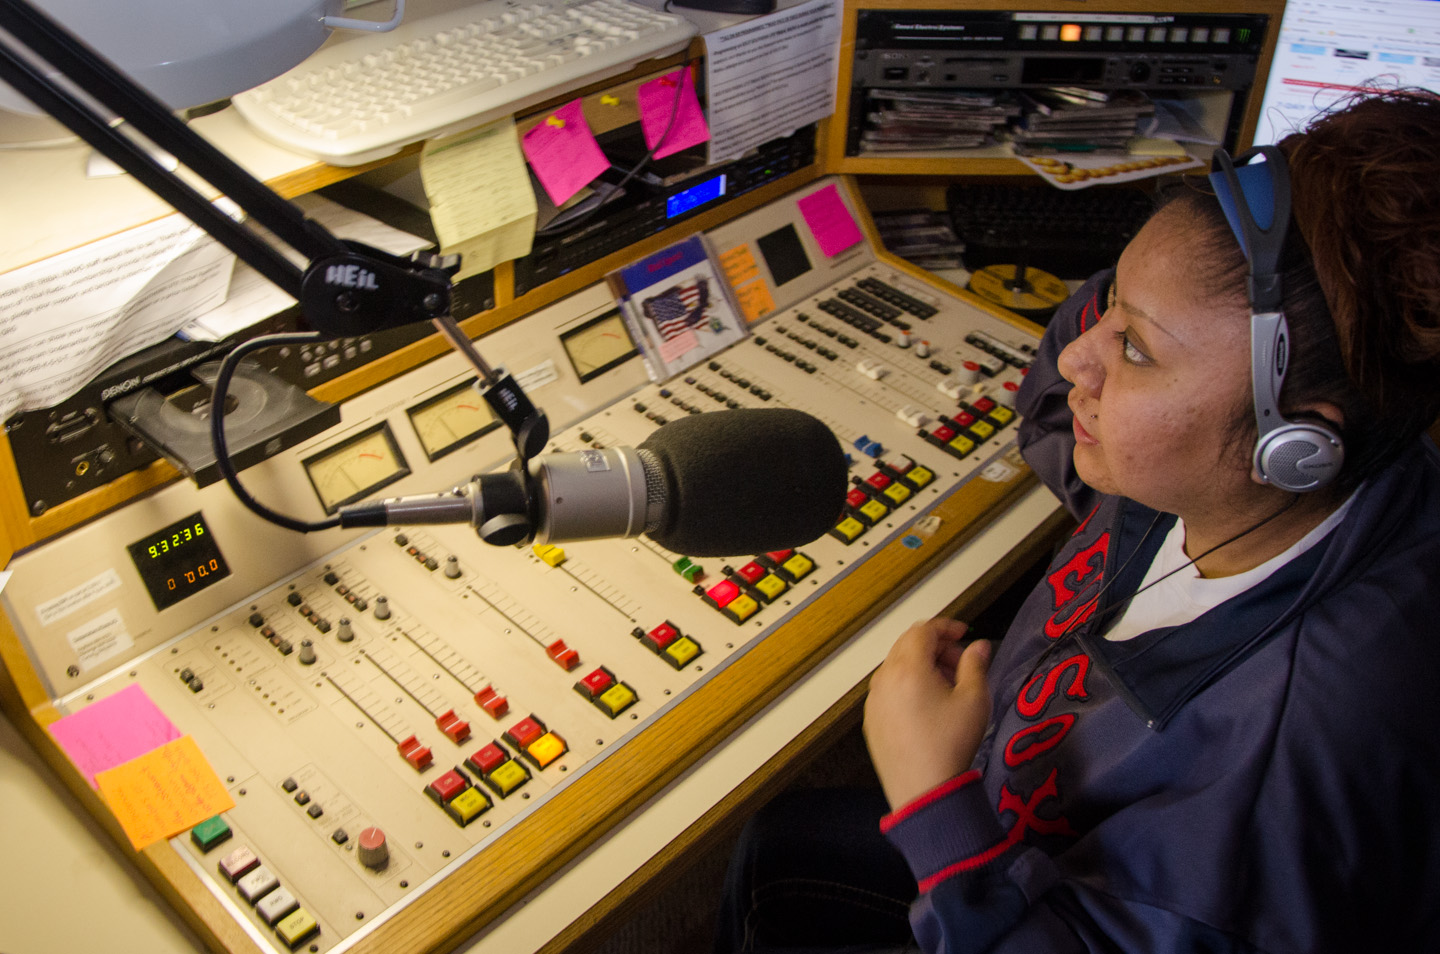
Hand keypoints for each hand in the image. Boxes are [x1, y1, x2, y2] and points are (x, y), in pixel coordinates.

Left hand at [863, 618, 994, 810]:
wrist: (925, 791)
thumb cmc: (952, 743)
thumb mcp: (974, 700)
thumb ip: (976, 665)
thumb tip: (979, 646)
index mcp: (908, 668)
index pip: (923, 630)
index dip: (946, 627)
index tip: (964, 635)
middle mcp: (884, 679)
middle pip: (907, 645)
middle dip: (935, 646)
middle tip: (960, 664)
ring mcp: (873, 700)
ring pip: (896, 667)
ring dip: (921, 665)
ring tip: (947, 686)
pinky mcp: (870, 720)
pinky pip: (887, 689)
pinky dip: (906, 685)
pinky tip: (927, 706)